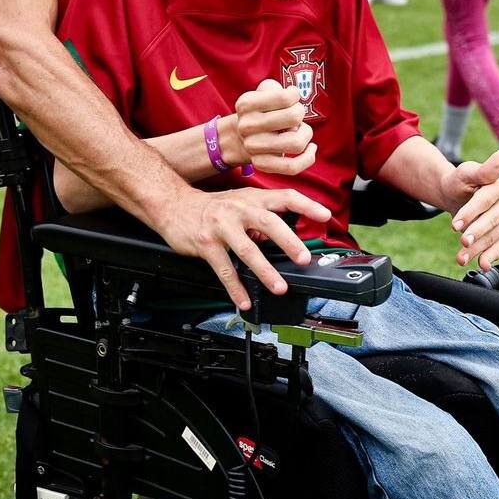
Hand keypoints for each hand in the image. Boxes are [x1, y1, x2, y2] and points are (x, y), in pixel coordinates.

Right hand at [160, 186, 331, 309]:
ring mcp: (221, 226)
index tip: (325, 216)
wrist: (172, 204)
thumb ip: (261, 217)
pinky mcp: (206, 243)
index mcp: (251, 198)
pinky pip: (224, 269)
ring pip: (247, 250)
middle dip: (288, 241)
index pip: (284, 197)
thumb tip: (281, 239)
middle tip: (303, 258)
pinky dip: (235, 287)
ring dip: (265, 271)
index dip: (306, 205)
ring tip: (279, 287)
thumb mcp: (238, 202)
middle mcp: (238, 209)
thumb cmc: (210, 206)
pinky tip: (244, 300)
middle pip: (268, 222)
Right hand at [228, 79, 315, 175]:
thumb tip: (294, 106)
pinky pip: (292, 166)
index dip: (294, 95)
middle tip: (294, 114)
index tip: (291, 97)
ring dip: (306, 133)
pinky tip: (311, 148)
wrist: (241, 136)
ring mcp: (252, 147)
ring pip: (296, 142)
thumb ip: (278, 90)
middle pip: (294, 117)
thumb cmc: (262, 110)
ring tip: (300, 129)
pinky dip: (308, 157)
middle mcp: (246, 126)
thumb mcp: (265, 91)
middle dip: (300, 113)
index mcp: (246, 104)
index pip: (285, 97)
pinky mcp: (261, 164)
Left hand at [440, 150, 498, 269]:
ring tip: (461, 257)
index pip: (487, 199)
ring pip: (496, 235)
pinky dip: (490, 256)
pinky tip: (482, 264)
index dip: (471, 212)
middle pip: (493, 219)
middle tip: (461, 242)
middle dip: (476, 232)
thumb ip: (483, 169)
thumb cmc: (459, 182)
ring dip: (479, 248)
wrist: (455, 194)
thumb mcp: (464, 173)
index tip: (454, 225)